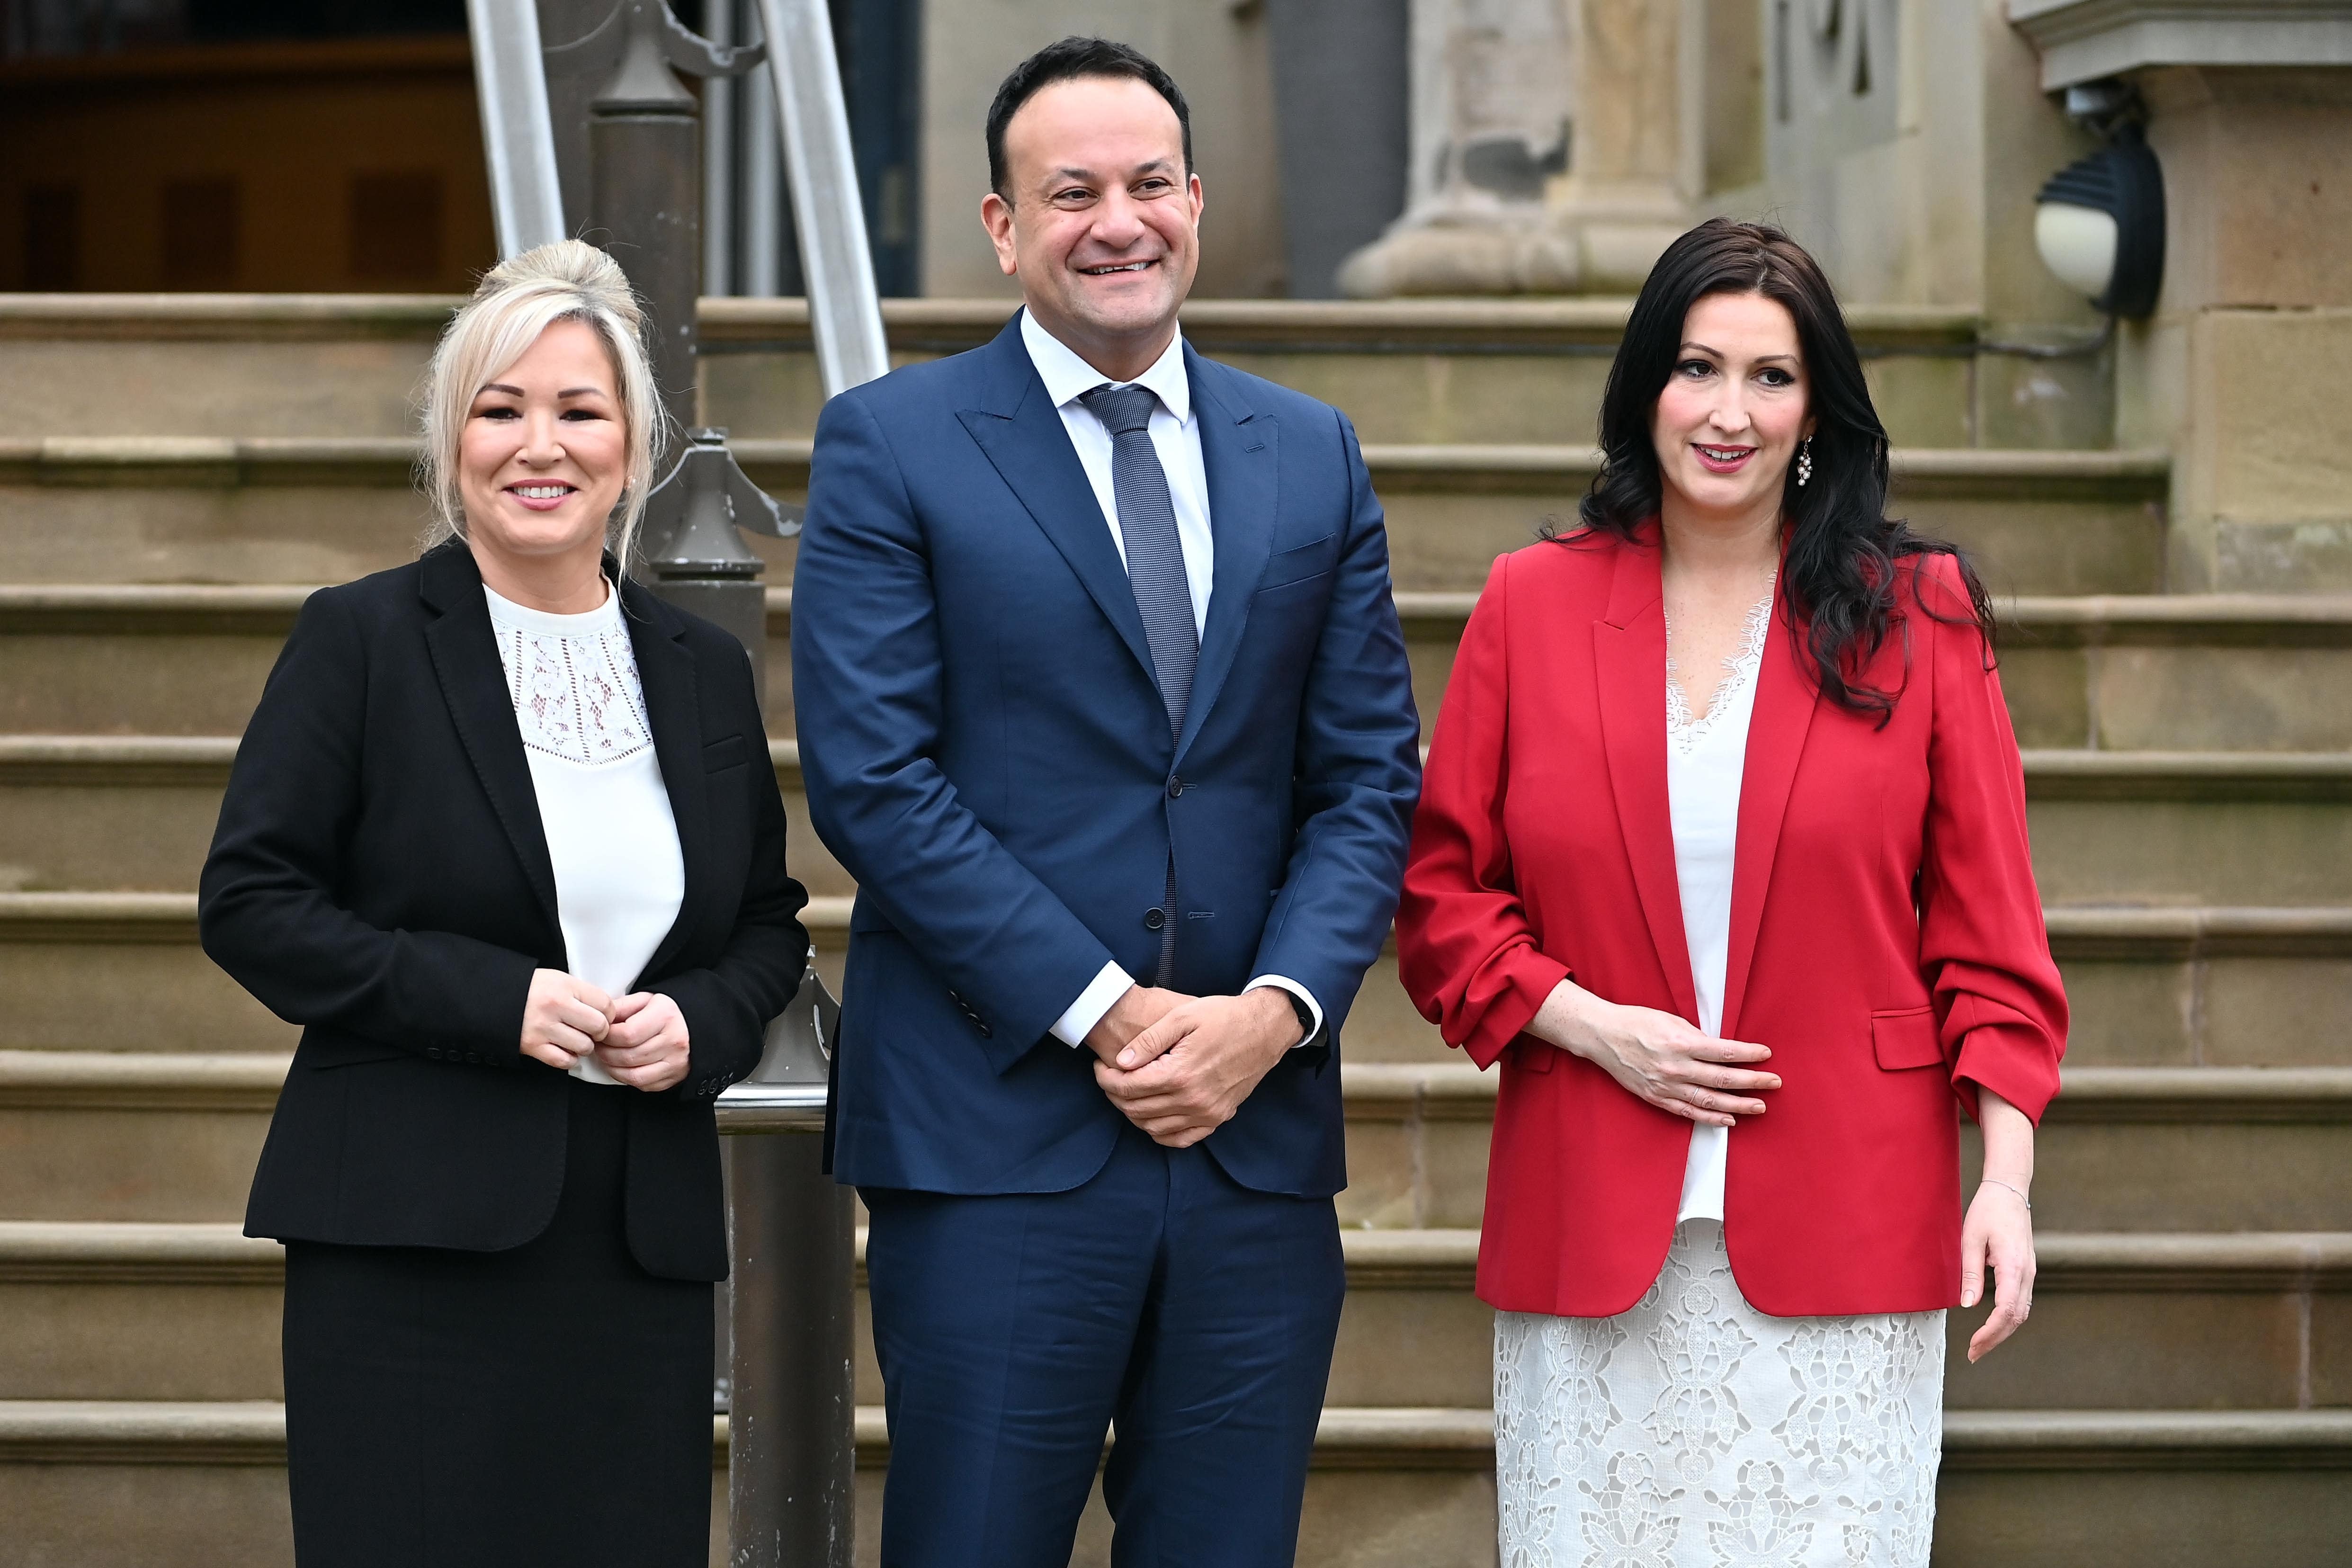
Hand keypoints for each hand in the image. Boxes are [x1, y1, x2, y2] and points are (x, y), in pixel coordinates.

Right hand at [521, 969, 613, 1069]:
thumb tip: (607, 1011)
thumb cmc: (531, 989)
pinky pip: (564, 1061)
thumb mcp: (558, 979)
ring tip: (576, 1039)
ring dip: (584, 1046)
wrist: (495, 998)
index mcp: (565, 986)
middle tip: (592, 1030)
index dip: (609, 1013)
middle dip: (600, 1031)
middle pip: (599, 1026)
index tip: (603, 1016)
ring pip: (584, 1046)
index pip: (605, 1004)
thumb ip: (582, 993)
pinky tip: (565, 1050)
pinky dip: (568, 1059)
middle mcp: (555, 1006)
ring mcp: (543, 1028)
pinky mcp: (533, 1046)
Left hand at [597, 991, 691, 1092]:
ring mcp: (676, 1062)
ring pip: (633, 1075)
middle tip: (598, 1046)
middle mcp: (674, 1041)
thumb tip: (599, 1018)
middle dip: (605, 1053)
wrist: (696, 1026)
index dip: (606, 1037)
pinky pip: (643, 1085)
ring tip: (607, 1057)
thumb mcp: (645, 1000)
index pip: (626, 1034)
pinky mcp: (674, 1077)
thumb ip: (621, 1007)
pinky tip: (621, 1067)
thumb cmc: (666, 1012)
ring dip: (612, 1068)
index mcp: (666, 1016)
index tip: (600, 1033)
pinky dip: (626, 1078)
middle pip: (627, 1056)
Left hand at [1093, 988, 1300, 1147]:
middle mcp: (1194, 1100)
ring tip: (1128, 1092)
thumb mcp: (1182, 1016)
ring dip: (1133, 1113)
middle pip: (1137, 1109)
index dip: (1105, 1078)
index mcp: (1181, 1073)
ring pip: (1154, 1128)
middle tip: (1109, 1077)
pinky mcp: (1218, 1117)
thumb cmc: (1224, 1016)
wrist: (1265, 1029)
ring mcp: (1208, 1113)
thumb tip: (1122, 1061)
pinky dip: (1160, 1132)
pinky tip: (1153, 1114)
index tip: (1101, 1066)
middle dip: (1114, 1094)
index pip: (1128, 1087)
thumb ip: (1149, 1040)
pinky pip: (1181, 1139)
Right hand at [1528, 979, 1777, 1126]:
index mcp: (1680, 1043)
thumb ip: (1697, 1037)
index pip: (1725, 1052)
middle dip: (1753, 1082)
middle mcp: (1675, 1067)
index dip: (1749, 1054)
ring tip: (1760, 1106)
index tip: (1766, 1054)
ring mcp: (1665, 1086)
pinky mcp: (1656, 1098)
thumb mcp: (1671, 1020)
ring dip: (1738, 1105)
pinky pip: (1688, 1112)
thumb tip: (1723, 1050)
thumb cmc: (1637, 1022)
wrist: (1603, 1036)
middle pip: (1723, 1079)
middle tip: (1774, 1083)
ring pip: (1709, 1100)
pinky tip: (1728, 1119)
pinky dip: (1710, 1117)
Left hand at [1962, 1176, 2035, 1360]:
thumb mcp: (1970, 1239)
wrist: (2009, 1191)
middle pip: (2016, 1318)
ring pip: (2022, 1312)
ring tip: (1980, 1345)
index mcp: (2014, 1266)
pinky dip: (2009, 1318)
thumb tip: (1968, 1305)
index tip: (1973, 1345)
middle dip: (1995, 1339)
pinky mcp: (2027, 1270)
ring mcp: (2030, 1272)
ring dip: (2003, 1331)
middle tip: (1973, 1354)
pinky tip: (1993, 1325)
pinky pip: (2021, 1301)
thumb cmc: (1987, 1211)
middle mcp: (2027, 1273)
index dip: (1990, 1333)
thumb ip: (1971, 1273)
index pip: (2006, 1311)